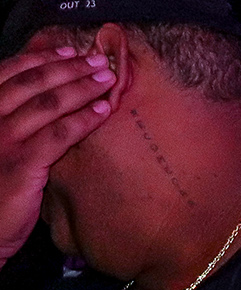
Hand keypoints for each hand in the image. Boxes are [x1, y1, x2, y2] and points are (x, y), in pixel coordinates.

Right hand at [0, 44, 117, 266]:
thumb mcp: (3, 148)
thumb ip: (19, 124)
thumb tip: (53, 104)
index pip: (12, 73)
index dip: (43, 59)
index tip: (71, 51)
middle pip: (32, 82)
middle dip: (69, 68)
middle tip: (99, 60)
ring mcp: (4, 139)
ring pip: (47, 103)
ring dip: (81, 87)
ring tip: (107, 79)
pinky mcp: (22, 163)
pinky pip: (58, 134)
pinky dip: (83, 118)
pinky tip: (104, 110)